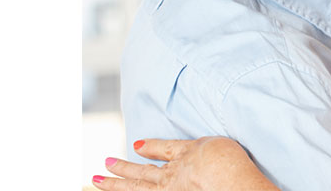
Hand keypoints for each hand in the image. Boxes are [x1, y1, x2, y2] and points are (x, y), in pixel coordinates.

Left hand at [91, 137, 275, 190]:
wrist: (232, 183)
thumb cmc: (227, 164)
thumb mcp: (209, 144)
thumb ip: (188, 146)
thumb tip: (172, 148)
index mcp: (182, 157)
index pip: (161, 150)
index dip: (148, 147)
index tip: (136, 145)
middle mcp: (171, 177)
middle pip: (141, 172)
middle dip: (121, 168)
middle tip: (103, 165)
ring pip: (136, 188)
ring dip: (115, 185)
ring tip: (98, 181)